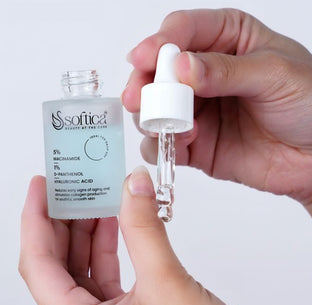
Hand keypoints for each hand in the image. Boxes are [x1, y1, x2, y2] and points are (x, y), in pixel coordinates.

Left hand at [19, 169, 295, 304]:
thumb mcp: (168, 281)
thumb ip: (144, 226)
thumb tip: (133, 186)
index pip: (38, 265)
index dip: (36, 220)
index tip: (41, 187)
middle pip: (55, 271)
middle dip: (62, 225)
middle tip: (69, 189)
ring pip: (78, 280)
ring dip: (85, 240)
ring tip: (94, 201)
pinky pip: (99, 290)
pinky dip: (102, 259)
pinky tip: (112, 231)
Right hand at [122, 8, 311, 215]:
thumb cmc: (310, 104)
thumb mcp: (274, 75)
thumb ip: (226, 71)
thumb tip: (181, 68)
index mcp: (227, 40)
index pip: (182, 31)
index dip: (158, 44)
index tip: (143, 59)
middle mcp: (204, 74)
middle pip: (157, 71)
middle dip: (144, 84)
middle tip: (138, 98)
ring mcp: (196, 111)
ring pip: (154, 109)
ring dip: (151, 117)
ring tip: (165, 125)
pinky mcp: (194, 144)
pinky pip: (163, 144)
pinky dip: (161, 145)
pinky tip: (180, 143)